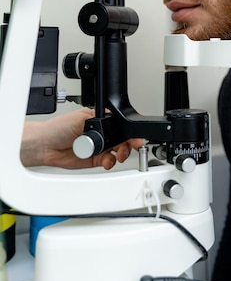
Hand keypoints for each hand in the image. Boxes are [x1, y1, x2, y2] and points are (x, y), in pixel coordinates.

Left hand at [21, 108, 143, 169]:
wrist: (45, 146)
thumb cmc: (58, 128)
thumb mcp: (82, 117)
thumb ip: (101, 120)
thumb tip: (114, 122)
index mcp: (101, 120)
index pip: (120, 124)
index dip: (129, 130)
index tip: (135, 135)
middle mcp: (102, 134)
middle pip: (123, 138)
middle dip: (129, 143)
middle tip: (132, 146)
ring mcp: (100, 147)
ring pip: (119, 151)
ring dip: (122, 154)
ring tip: (118, 155)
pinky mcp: (96, 159)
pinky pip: (109, 161)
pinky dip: (110, 162)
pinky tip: (107, 161)